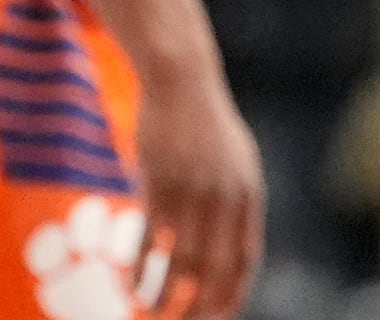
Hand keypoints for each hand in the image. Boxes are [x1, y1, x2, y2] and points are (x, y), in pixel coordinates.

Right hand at [125, 56, 264, 318]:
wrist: (183, 83)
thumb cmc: (207, 129)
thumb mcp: (236, 164)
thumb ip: (236, 205)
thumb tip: (234, 249)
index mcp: (250, 195)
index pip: (246, 258)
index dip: (232, 294)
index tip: (218, 318)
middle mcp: (226, 198)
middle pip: (214, 268)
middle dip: (199, 306)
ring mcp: (193, 192)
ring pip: (179, 261)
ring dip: (164, 296)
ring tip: (151, 316)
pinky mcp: (158, 184)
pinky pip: (148, 238)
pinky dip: (138, 268)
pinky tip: (129, 286)